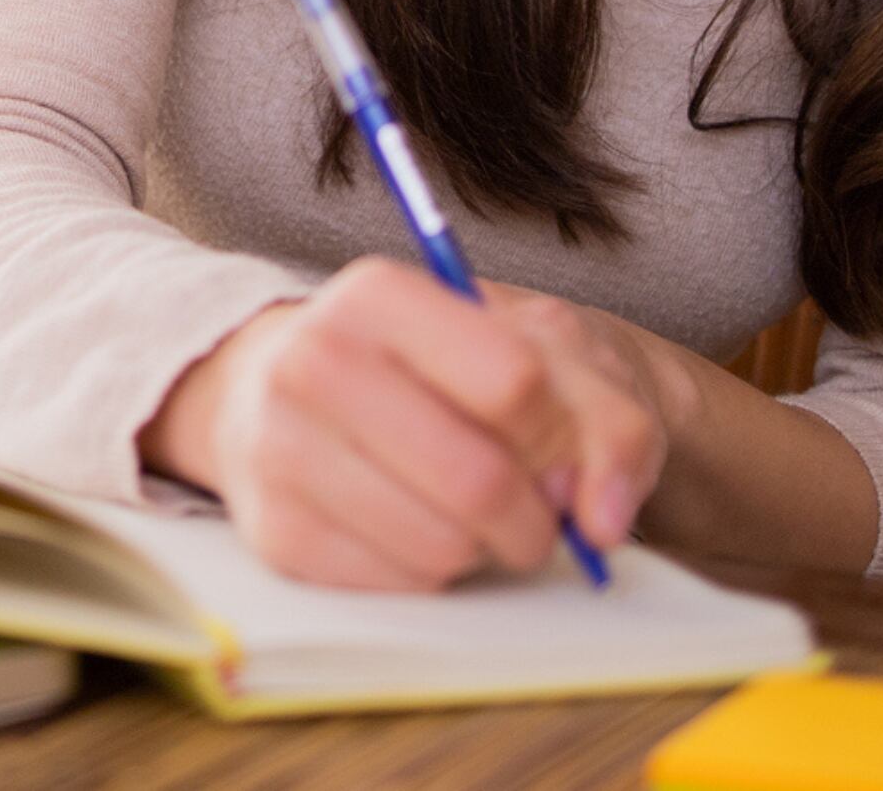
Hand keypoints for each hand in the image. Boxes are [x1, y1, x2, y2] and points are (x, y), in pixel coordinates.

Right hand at [135, 257, 674, 590]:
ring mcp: (281, 448)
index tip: (559, 451)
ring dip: (484, 548)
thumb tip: (603, 519)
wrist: (304, 387)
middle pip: (479, 479)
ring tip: (470, 512)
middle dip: (534, 516)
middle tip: (536, 511)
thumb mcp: (539, 355)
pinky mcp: (275, 532)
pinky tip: (419, 528)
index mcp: (378, 294)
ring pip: (442, 546)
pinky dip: (433, 575)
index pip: (512, 383)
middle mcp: (314, 360)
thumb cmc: (441, 367)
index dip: (559, 437)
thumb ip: (607, 422)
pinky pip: (400, 588)